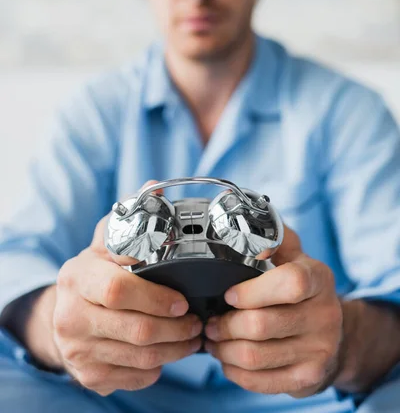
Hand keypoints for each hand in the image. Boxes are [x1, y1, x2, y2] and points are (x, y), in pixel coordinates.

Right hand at [30, 181, 201, 394]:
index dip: (156, 297)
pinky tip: (168, 352)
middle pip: (137, 329)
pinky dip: (159, 367)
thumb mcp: (104, 241)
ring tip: (192, 336)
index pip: (118, 290)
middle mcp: (70, 317)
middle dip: (177, 327)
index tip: (182, 299)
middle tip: (196, 321)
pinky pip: (135, 378)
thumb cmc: (93, 275)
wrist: (63, 316)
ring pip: (141, 357)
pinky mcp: (88, 377)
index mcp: (77, 277)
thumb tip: (155, 186)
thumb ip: (131, 216)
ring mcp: (77, 351)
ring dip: (176, 348)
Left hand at [204, 224, 342, 397]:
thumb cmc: (303, 291)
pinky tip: (228, 359)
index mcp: (319, 278)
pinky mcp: (308, 378)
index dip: (251, 291)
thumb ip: (275, 238)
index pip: (291, 283)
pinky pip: (259, 381)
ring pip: (255, 356)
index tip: (229, 294)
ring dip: (223, 349)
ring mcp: (319, 349)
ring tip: (214, 340)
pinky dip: (234, 371)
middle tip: (211, 322)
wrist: (334, 334)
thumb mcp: (296, 257)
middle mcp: (325, 315)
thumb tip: (250, 223)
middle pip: (261, 325)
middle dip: (225, 325)